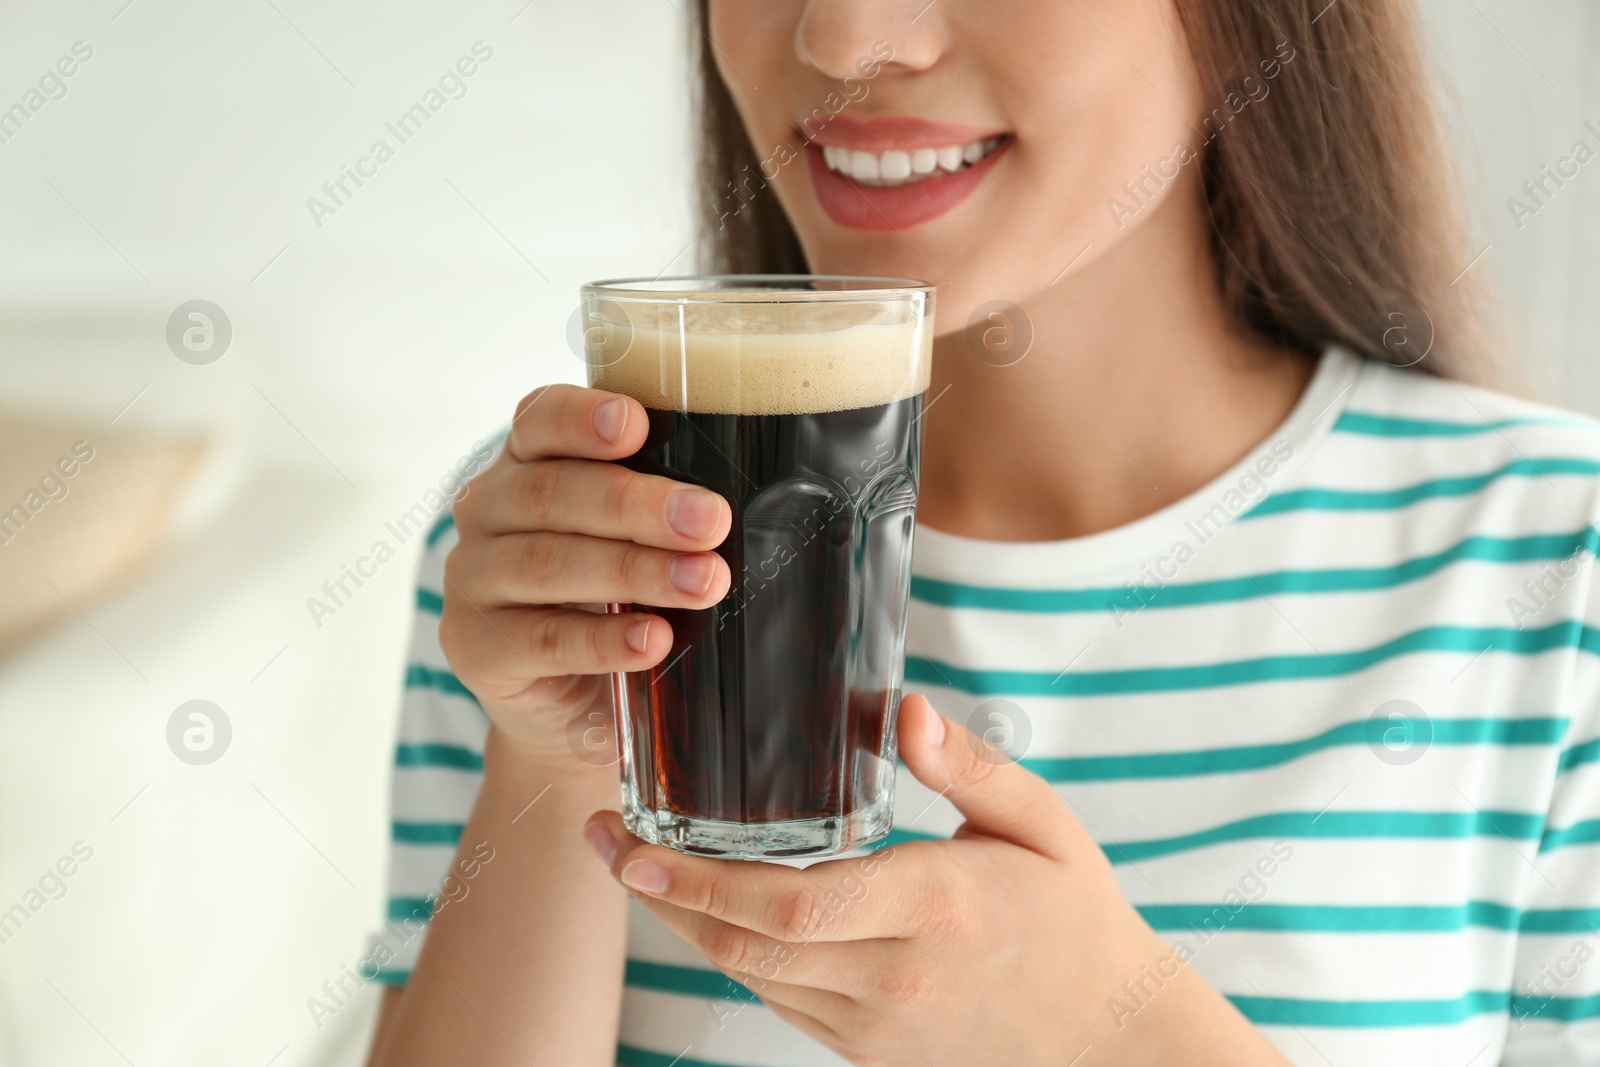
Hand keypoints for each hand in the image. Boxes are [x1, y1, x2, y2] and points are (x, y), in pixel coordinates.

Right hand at [441, 384, 731, 767]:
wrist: (570, 702)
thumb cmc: (615, 597)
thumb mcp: (636, 538)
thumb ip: (669, 503)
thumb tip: (774, 496)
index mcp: (526, 461)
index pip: (540, 419)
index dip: (582, 419)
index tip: (636, 424)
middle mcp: (486, 510)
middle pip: (554, 495)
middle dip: (638, 507)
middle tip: (711, 521)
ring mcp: (471, 580)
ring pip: (549, 566)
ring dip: (635, 572)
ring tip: (705, 584)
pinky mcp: (475, 647)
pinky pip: (543, 639)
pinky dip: (604, 641)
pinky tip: (653, 641)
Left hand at [585, 696, 1287, 1066]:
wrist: (1112, 1037)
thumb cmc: (1078, 917)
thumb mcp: (1042, 824)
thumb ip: (969, 766)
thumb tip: (899, 709)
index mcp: (937, 906)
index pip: (793, 903)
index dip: (699, 882)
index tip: (632, 843)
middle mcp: (897, 975)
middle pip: (749, 945)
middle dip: (662, 899)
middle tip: (602, 844)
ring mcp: (880, 1025)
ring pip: (753, 980)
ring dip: (686, 927)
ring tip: (635, 869)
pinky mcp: (872, 1051)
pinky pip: (782, 1002)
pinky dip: (734, 956)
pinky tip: (706, 912)